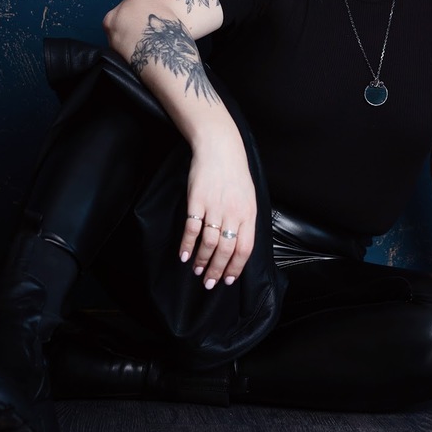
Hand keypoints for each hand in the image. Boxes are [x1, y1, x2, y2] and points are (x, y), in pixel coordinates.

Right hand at [178, 129, 257, 288]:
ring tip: (196, 270)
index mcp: (249, 214)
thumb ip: (245, 220)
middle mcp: (233, 213)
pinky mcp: (197, 200)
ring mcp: (214, 207)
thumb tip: (240, 245)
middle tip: (208, 283)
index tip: (228, 280)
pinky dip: (187, 244)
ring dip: (201, 260)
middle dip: (217, 271)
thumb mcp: (249, 197)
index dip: (236, 267)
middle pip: (226, 249)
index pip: (244, 248)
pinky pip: (192, 228)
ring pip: (209, 243)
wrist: (220, 147)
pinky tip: (183, 255)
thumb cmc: (235, 173)